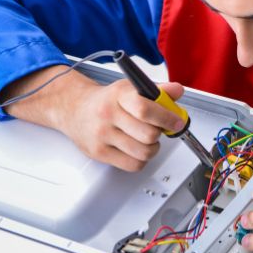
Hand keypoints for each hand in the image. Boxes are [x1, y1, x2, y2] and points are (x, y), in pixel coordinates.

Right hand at [2, 65, 185, 171]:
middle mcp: (108, 114)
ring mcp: (102, 135)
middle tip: (157, 129)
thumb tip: (177, 91)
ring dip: (152, 148)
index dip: (167, 118)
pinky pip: (133, 164)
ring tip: (147, 140)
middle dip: (160, 133)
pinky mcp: (99, 153)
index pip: (146, 110)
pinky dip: (141, 160)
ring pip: (144, 152)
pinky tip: (136, 149)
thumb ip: (157, 90)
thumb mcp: (131, 88)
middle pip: (149, 134)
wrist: (75, 109)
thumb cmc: (107, 100)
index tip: (177, 122)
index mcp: (119, 95)